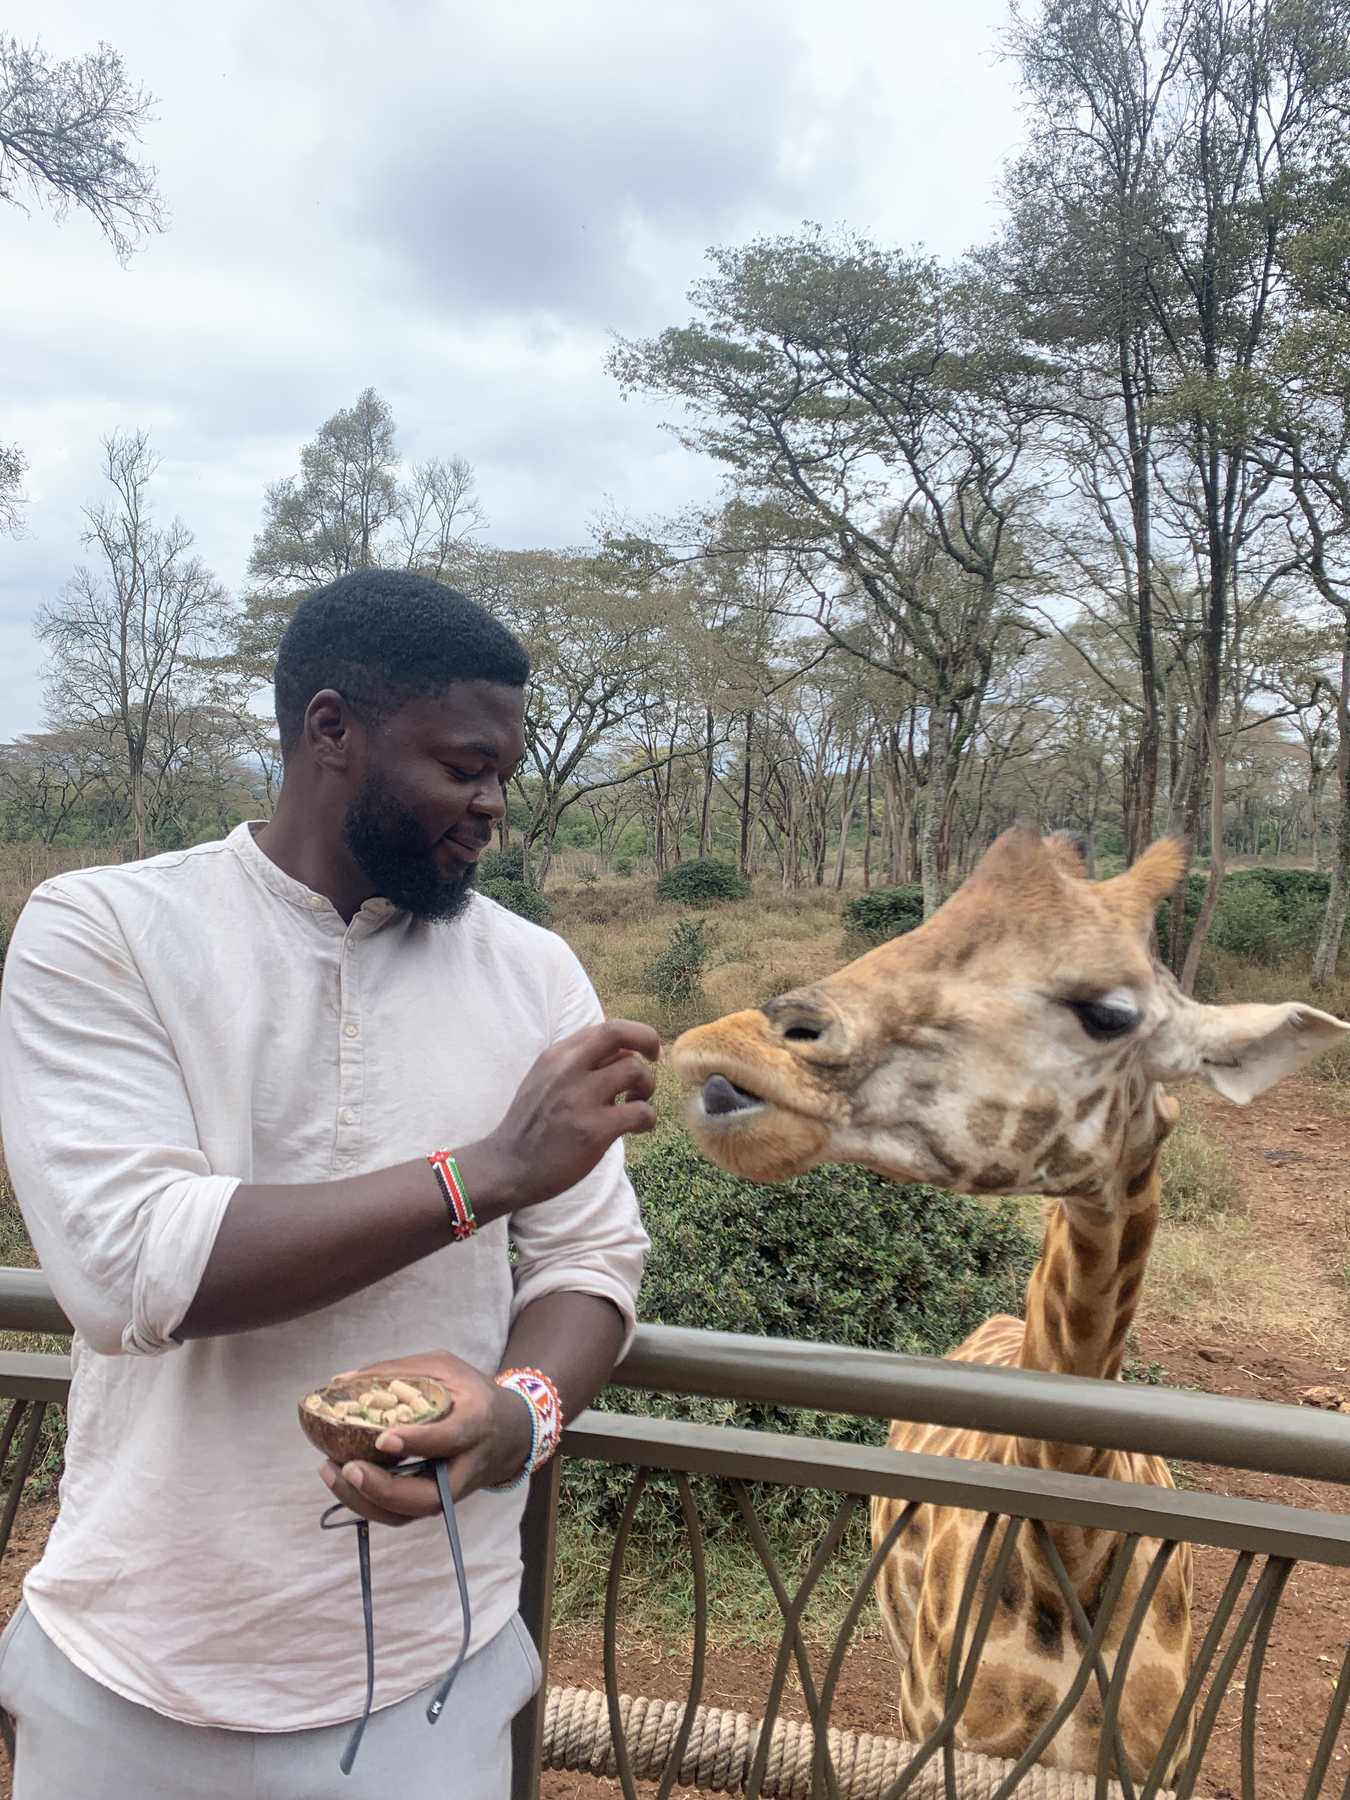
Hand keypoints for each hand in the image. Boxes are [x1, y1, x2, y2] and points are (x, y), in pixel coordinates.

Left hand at [318, 1351, 534, 1525]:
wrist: (511, 1432)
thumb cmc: (473, 1393)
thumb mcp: (446, 1368)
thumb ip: (399, 1372)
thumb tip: (340, 1381)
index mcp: (476, 1423)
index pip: (450, 1439)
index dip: (417, 1442)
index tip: (383, 1437)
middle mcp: (467, 1466)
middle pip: (428, 1497)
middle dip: (383, 1490)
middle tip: (348, 1468)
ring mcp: (452, 1491)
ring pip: (411, 1514)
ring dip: (367, 1502)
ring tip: (332, 1472)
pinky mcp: (438, 1502)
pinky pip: (403, 1515)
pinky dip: (369, 1505)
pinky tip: (345, 1482)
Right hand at [460, 1019, 659, 1214]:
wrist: (507, 1166)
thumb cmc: (531, 1125)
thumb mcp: (545, 1080)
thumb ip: (579, 1063)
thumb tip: (626, 1052)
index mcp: (556, 1056)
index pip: (605, 1028)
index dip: (633, 1034)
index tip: (642, 1050)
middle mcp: (567, 1070)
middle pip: (618, 1033)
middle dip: (647, 1040)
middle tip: (654, 1060)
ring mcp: (580, 1100)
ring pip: (636, 1071)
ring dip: (647, 1086)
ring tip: (636, 1102)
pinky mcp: (594, 1131)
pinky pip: (641, 1112)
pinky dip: (648, 1118)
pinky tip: (638, 1127)